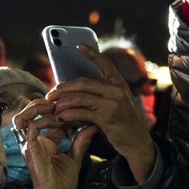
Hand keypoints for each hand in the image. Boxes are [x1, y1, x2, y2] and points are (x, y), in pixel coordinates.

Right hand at [12, 99, 96, 188]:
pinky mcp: (30, 148)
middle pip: (29, 112)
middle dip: (43, 103)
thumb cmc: (63, 182)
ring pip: (24, 116)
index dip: (57, 109)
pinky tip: (57, 122)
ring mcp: (29, 144)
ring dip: (38, 108)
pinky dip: (43, 120)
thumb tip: (92, 126)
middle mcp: (33, 140)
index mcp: (42, 142)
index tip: (72, 107)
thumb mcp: (75, 157)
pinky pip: (31, 127)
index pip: (44, 117)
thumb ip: (81, 141)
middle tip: (60, 103)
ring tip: (54, 108)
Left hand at [46, 46, 155, 182]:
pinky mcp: (107, 118)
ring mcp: (112, 103)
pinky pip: (81, 112)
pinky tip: (62, 117)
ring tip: (53, 107)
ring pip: (80, 97)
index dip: (92, 53)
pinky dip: (69, 114)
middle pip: (83, 82)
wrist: (137, 142)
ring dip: (63, 102)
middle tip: (51, 93)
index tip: (79, 45)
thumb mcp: (116, 103)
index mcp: (119, 83)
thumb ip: (101, 94)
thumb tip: (73, 90)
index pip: (105, 63)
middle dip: (64, 87)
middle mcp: (117, 90)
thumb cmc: (122, 123)